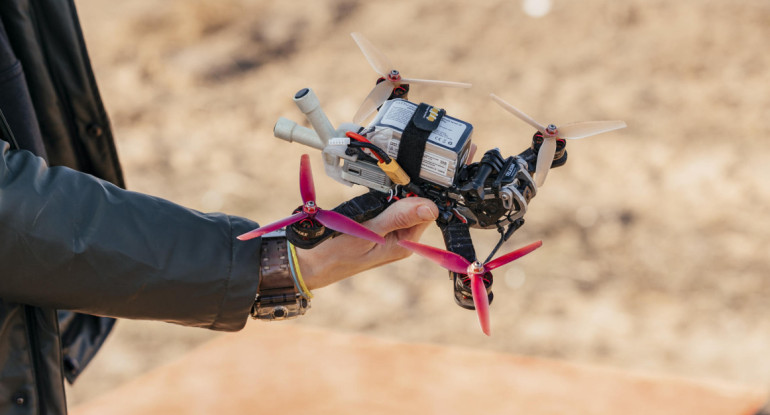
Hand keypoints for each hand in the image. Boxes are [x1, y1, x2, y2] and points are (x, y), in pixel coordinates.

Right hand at [294, 197, 437, 289]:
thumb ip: (398, 217)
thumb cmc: (336, 254)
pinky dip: (376, 202)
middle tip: (379, 193)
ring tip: (369, 200)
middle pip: (413, 206)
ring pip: (397, 206)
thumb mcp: (369, 232)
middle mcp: (400, 240)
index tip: (399, 185)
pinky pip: (383, 209)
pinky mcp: (376, 229)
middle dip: (399, 194)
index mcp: (404, 243)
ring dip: (385, 197)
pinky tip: (365, 203)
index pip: (426, 211)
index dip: (415, 194)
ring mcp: (388, 235)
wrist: (310, 262)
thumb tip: (431, 208)